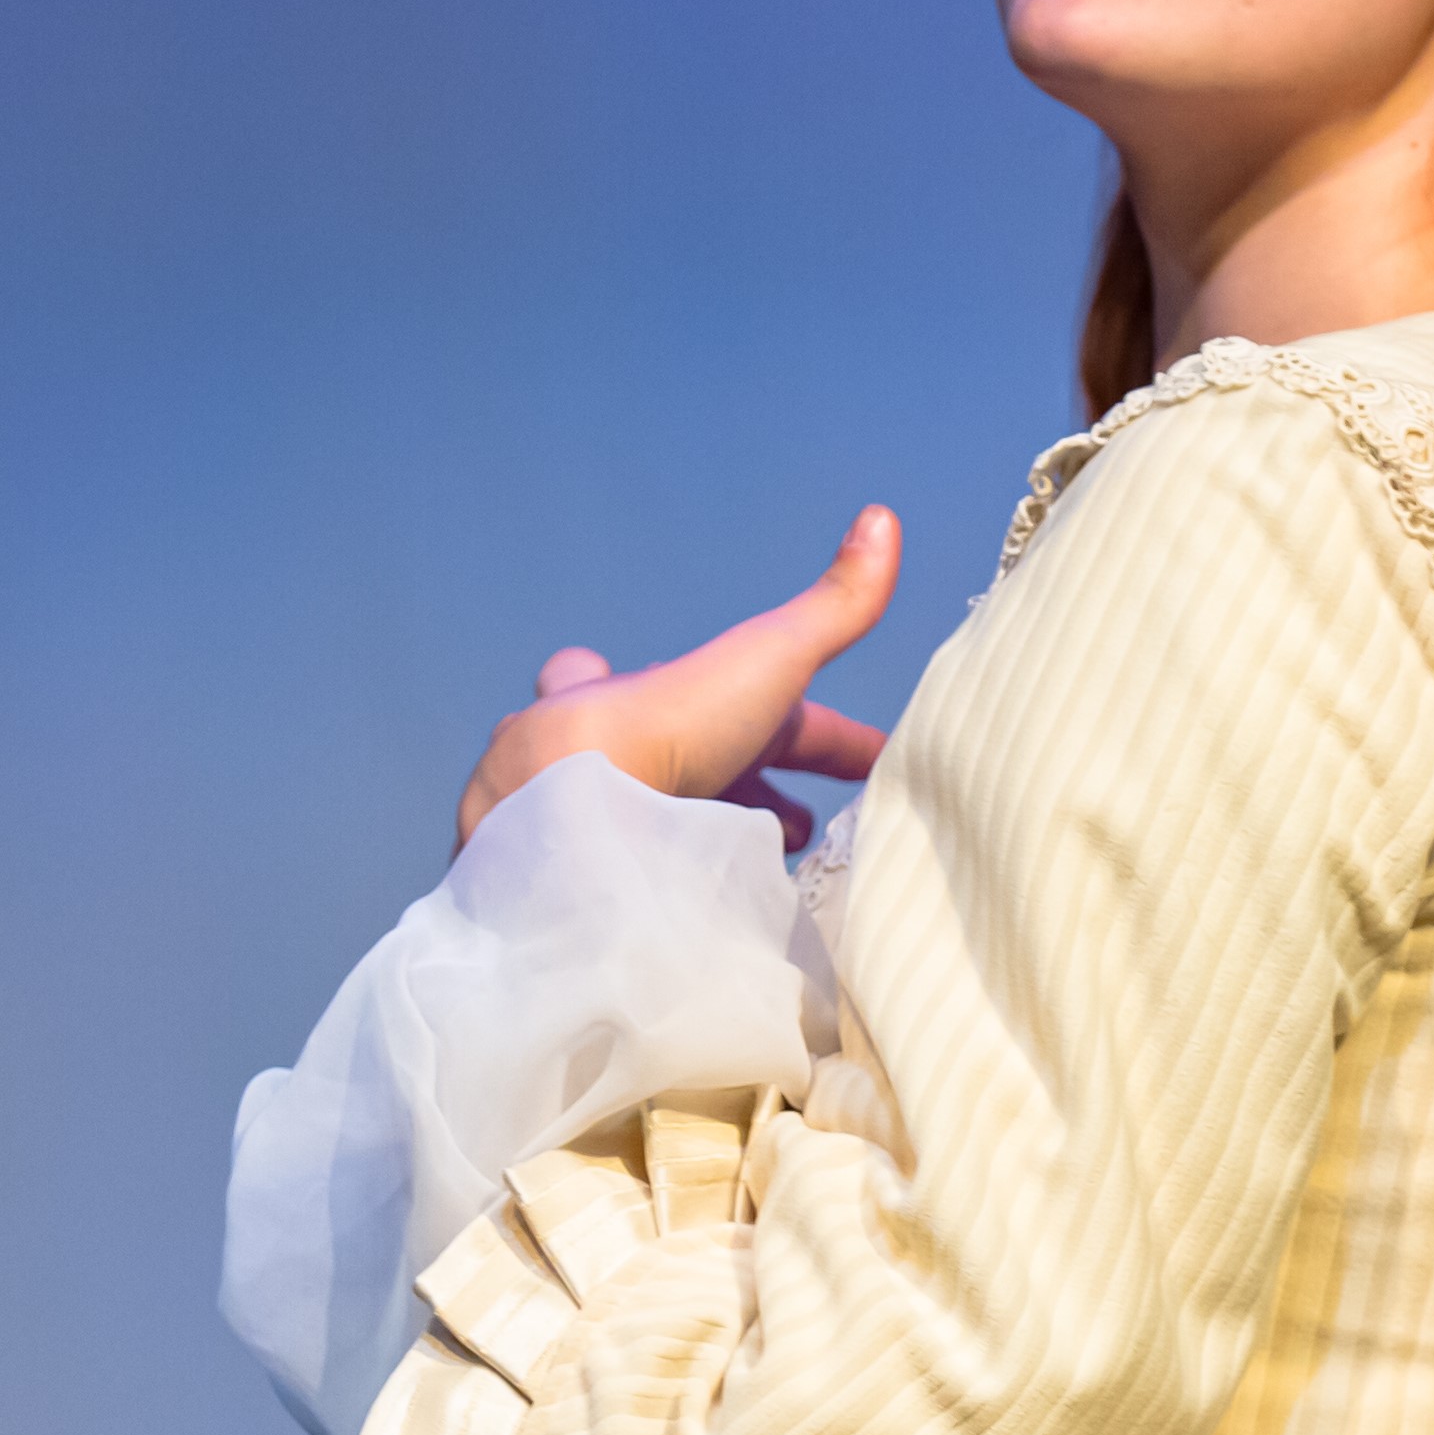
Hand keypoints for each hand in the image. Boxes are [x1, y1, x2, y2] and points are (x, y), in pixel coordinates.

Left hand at [455, 508, 900, 854]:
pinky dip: (643, 891)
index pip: (716, 689)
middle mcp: (591, 752)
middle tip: (800, 825)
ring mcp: (564, 820)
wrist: (569, 827)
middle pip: (664, 758)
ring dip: (694, 836)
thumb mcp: (765, 662)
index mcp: (639, 698)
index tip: (854, 757)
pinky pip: (600, 886)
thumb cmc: (662, 735)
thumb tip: (882, 518)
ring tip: (752, 874)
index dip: (798, 725)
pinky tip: (677, 917)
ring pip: (628, 821)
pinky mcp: (551, 886)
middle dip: (739, 785)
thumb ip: (828, 609)